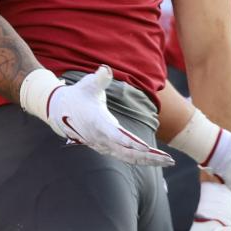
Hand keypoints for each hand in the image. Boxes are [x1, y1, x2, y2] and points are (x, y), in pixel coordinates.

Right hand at [19, 67, 170, 166]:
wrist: (61, 111)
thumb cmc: (79, 95)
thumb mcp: (87, 84)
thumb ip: (99, 78)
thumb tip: (105, 69)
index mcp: (98, 123)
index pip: (116, 136)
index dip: (131, 142)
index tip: (146, 147)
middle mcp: (101, 138)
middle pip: (128, 153)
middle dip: (149, 157)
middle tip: (169, 159)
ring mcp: (103, 146)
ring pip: (129, 158)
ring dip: (149, 161)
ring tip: (169, 161)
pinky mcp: (107, 148)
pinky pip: (126, 157)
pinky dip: (141, 160)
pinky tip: (156, 159)